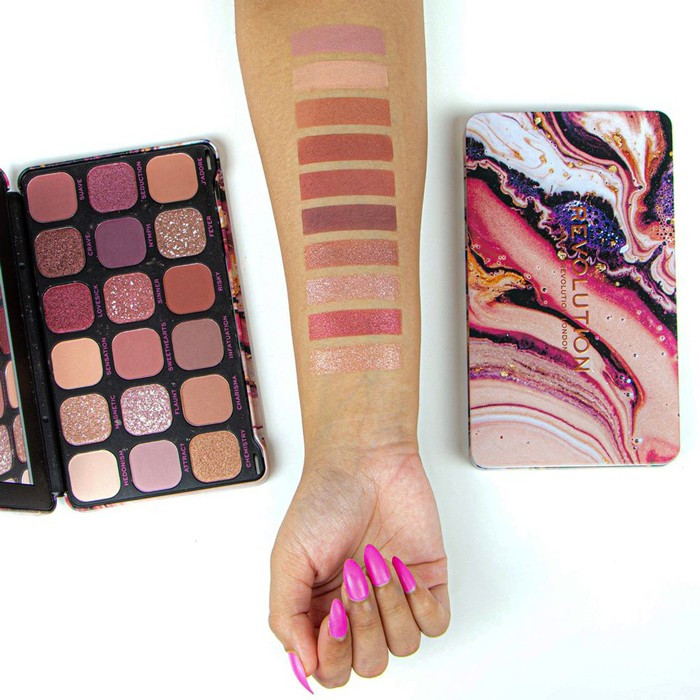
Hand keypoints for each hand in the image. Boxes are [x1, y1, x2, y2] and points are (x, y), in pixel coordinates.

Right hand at [269, 443, 448, 689]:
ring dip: (389, 608)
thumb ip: (287, 617)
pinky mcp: (426, 581)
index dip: (334, 654)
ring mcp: (395, 598)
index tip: (332, 613)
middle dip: (363, 627)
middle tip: (353, 582)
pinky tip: (402, 571)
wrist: (364, 460)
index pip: (331, 669)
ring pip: (403, 647)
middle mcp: (360, 610)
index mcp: (321, 610)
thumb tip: (305, 668)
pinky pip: (436, 624)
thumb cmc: (324, 500)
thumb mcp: (288, 558)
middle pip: (369, 664)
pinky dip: (420, 604)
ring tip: (375, 565)